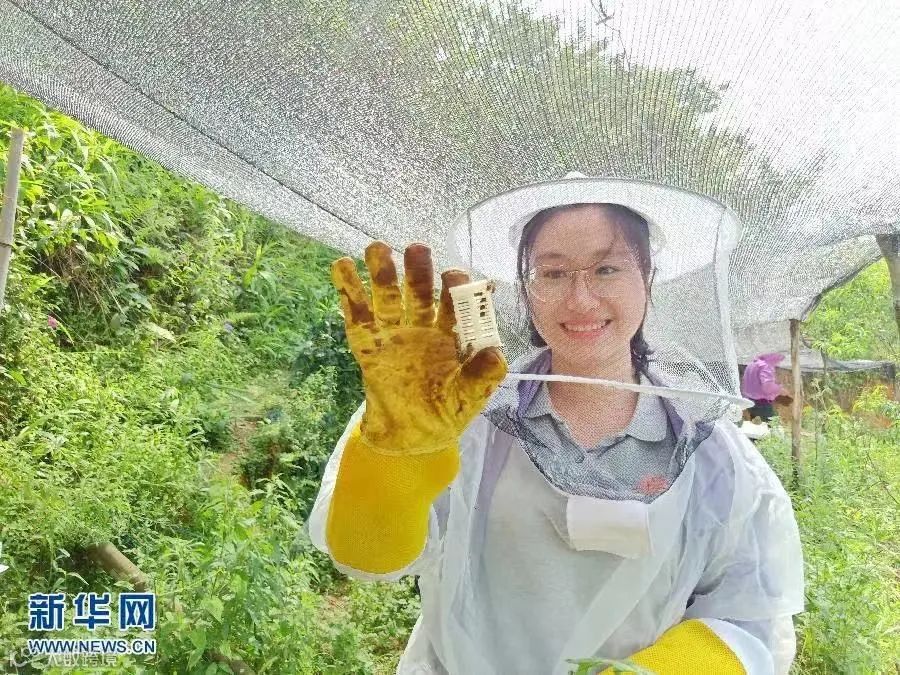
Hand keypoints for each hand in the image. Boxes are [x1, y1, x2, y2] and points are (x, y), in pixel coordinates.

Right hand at [331, 241, 507, 453]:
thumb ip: (482, 377)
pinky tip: (341, 267)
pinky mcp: (367, 344)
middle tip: (416, 248)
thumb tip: (496, 354)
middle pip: (419, 292)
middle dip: (418, 271)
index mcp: (451, 334)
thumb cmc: (447, 413)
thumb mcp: (470, 398)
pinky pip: (357, 316)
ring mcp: (393, 334)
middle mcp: (422, 326)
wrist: (411, 438)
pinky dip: (349, 291)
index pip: (454, 304)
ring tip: (377, 248)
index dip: (455, 289)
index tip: (453, 276)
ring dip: (382, 272)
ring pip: (388, 297)